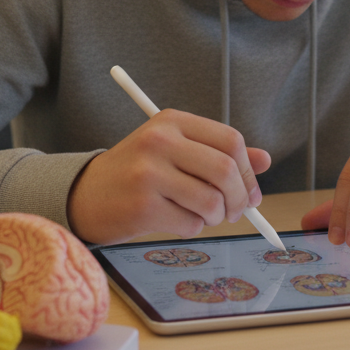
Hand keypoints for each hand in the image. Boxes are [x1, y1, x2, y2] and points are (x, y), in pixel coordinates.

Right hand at [67, 109, 271, 244]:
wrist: (84, 194)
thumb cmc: (138, 173)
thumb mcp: (176, 151)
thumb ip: (218, 152)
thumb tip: (265, 160)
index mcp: (171, 121)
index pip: (230, 140)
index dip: (248, 170)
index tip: (251, 191)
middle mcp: (159, 141)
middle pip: (225, 170)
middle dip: (239, 198)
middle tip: (235, 212)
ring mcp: (148, 173)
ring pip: (212, 201)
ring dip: (216, 217)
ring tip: (203, 216)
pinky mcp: (142, 206)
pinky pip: (191, 224)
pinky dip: (194, 228)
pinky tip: (176, 220)